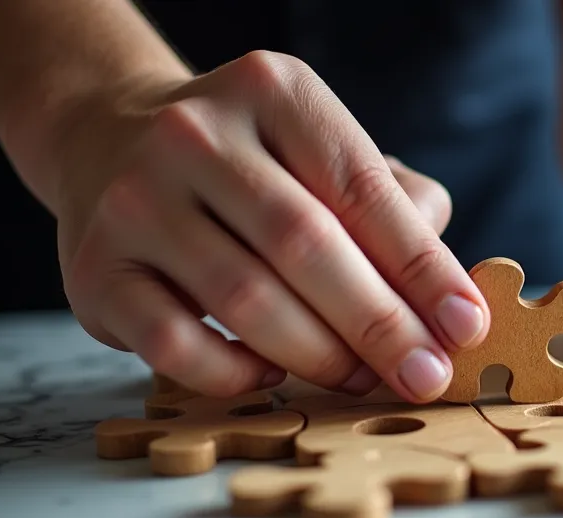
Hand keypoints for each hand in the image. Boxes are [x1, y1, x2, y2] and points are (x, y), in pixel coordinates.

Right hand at [50, 51, 487, 401]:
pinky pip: (177, 345)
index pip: (364, 189)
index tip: (467, 326)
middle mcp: (195, 135)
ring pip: (246, 300)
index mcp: (273, 93)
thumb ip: (396, 209)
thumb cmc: (254, 167)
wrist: (106, 141)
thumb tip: (451, 300)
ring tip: (362, 380)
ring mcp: (136, 201)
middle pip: (307, 245)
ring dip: (319, 356)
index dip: (424, 268)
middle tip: (426, 374)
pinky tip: (270, 374)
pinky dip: (236, 374)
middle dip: (380, 324)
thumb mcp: (325, 152)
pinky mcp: (95, 271)